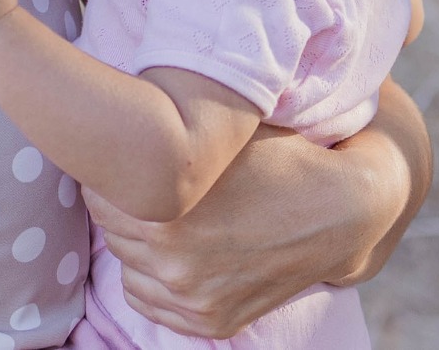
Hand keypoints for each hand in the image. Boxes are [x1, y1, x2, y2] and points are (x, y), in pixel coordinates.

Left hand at [83, 125, 381, 338]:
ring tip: (164, 214)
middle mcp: (174, 266)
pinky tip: (171, 251)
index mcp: (167, 216)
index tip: (128, 156)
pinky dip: (152, 278)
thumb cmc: (275, 160)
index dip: (113, 170)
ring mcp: (193, 300)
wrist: (339, 212)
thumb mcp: (214, 141)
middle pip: (112, 229)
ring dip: (135, 241)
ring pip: (127, 266)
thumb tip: (109, 117)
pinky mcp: (211, 322)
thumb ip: (160, 141)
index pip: (99, 192)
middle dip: (123, 203)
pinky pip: (147, 300)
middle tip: (145, 181)